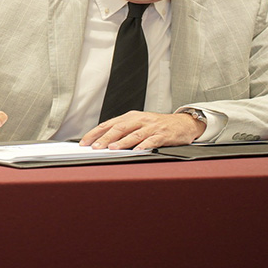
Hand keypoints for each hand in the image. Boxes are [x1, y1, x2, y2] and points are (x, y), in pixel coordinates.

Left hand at [78, 111, 205, 149]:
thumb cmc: (157, 126)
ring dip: (121, 142)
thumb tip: (103, 143)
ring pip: (133, 134)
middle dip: (105, 138)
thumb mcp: (138, 124)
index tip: (84, 142)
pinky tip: (137, 151)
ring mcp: (151, 127)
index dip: (95, 133)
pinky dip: (143, 145)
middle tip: (95, 147)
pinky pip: (151, 140)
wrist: (182, 123)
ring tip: (111, 149)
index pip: (108, 124)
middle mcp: (139, 120)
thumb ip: (123, 132)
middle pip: (119, 128)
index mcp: (130, 117)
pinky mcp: (162, 134)